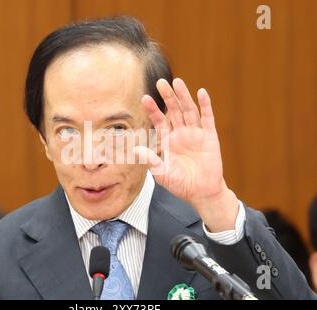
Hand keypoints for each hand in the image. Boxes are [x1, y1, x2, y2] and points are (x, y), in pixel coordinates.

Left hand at [134, 78, 238, 231]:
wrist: (202, 193)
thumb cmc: (180, 184)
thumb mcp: (162, 173)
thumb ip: (151, 160)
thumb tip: (136, 149)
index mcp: (168, 140)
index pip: (159, 121)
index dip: (152, 109)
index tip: (144, 97)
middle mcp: (181, 134)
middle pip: (174, 111)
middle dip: (167, 97)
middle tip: (160, 82)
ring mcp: (196, 134)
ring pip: (189, 111)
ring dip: (184, 97)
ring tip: (177, 82)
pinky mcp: (210, 137)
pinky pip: (208, 119)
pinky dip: (205, 106)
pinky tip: (201, 93)